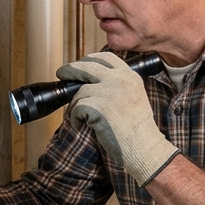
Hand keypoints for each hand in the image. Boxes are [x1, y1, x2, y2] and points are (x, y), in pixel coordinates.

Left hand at [56, 51, 178, 184]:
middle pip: (87, 66)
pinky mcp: (97, 106)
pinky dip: (75, 118)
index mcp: (130, 76)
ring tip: (82, 118)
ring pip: (80, 92)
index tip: (80, 63)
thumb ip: (118, 85)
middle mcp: (120, 80)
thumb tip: (90, 82)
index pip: (106, 58)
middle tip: (61, 73)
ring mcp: (108, 92)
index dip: (90, 59)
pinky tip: (82, 126)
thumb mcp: (133, 97)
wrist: (143, 146)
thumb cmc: (137, 129)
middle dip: (70, 69)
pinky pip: (76, 108)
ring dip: (76, 105)